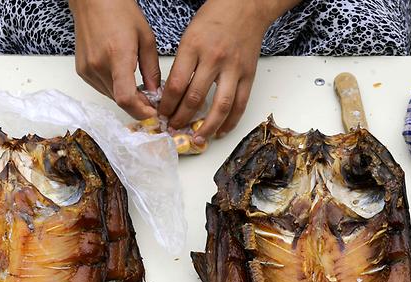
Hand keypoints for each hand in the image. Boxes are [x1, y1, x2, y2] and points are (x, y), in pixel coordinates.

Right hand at [69, 0, 160, 118]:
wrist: (93, 0)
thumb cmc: (120, 12)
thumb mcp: (146, 39)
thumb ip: (152, 70)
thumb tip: (155, 93)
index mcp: (117, 56)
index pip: (126, 98)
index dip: (141, 112)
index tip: (153, 113)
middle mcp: (98, 65)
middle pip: (120, 101)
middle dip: (138, 105)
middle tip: (151, 100)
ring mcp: (88, 69)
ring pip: (112, 96)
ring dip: (127, 97)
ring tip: (139, 87)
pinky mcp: (82, 71)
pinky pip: (102, 88)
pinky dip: (115, 89)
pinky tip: (123, 77)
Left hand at [159, 0, 299, 141]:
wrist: (246, 6)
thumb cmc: (214, 18)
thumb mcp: (189, 35)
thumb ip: (182, 63)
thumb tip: (173, 94)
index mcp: (193, 47)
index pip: (176, 84)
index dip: (167, 105)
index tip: (162, 115)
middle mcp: (213, 59)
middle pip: (194, 99)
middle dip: (181, 119)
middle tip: (174, 129)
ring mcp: (233, 69)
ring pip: (219, 107)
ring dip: (207, 128)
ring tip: (197, 139)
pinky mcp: (249, 75)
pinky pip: (240, 105)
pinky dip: (230, 122)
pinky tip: (220, 131)